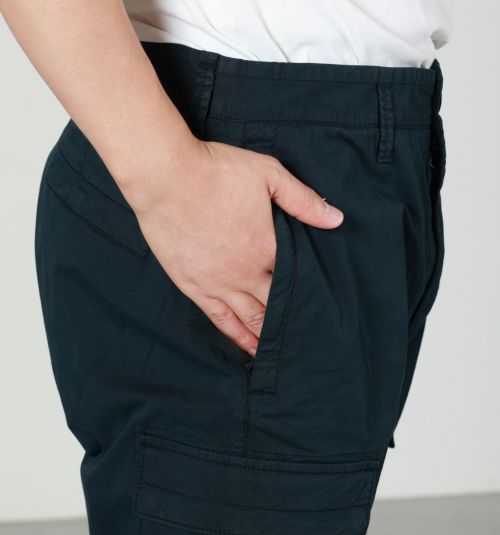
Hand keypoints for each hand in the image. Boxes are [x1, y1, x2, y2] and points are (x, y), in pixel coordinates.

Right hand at [122, 136, 343, 355]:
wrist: (165, 178)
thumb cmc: (216, 171)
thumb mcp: (268, 174)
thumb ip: (303, 200)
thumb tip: (336, 219)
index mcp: (268, 247)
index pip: (298, 278)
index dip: (312, 292)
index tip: (325, 306)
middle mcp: (246, 273)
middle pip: (277, 305)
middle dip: (295, 320)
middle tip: (312, 337)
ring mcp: (219, 284)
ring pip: (252, 319)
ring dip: (269, 336)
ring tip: (286, 352)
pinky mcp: (194, 287)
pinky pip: (221, 320)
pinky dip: (238, 337)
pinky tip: (249, 349)